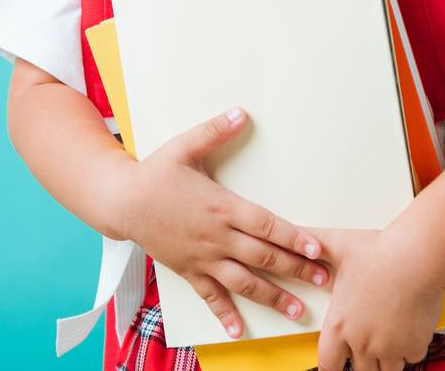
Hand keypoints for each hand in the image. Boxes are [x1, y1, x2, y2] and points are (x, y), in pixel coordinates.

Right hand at [114, 106, 332, 338]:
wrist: (120, 201)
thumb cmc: (154, 173)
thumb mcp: (184, 147)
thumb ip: (214, 131)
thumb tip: (242, 113)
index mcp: (221, 207)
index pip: (265, 225)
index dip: (294, 237)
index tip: (318, 248)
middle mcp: (216, 237)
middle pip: (263, 257)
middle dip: (296, 269)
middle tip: (324, 280)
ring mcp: (203, 258)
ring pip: (244, 282)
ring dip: (273, 297)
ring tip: (299, 311)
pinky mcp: (189, 270)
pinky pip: (210, 296)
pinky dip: (224, 314)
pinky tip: (238, 331)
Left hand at [311, 225, 444, 370]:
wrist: (416, 258)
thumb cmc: (379, 252)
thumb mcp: (338, 246)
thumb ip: (316, 244)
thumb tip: (300, 240)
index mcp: (339, 325)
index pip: (327, 365)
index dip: (330, 365)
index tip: (335, 363)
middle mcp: (363, 342)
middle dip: (361, 361)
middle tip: (366, 345)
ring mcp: (390, 348)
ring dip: (385, 360)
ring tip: (387, 341)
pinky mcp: (415, 346)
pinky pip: (411, 358)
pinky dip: (409, 350)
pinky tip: (407, 331)